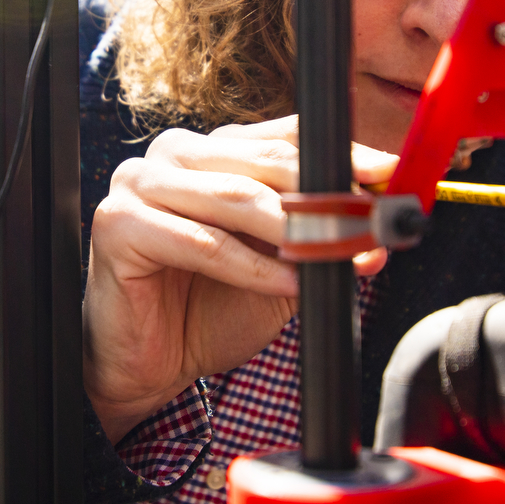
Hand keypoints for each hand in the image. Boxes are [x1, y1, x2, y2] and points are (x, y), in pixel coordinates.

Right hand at [82, 115, 396, 442]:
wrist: (149, 367)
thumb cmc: (207, 311)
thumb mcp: (279, 270)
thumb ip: (319, 244)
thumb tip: (379, 235)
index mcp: (209, 150)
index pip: (282, 135)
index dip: (337, 152)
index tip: (387, 173)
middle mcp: (172, 154)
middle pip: (262, 160)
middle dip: (325, 193)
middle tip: (371, 221)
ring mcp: (138, 183)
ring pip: (236, 197)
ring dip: (296, 228)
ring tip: (339, 252)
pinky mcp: (117, 224)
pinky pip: (203, 242)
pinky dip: (254, 266)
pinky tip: (289, 281)